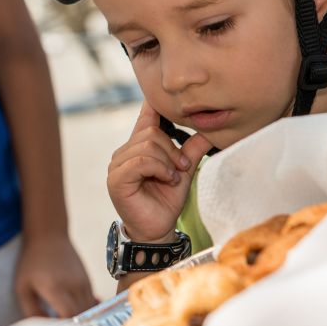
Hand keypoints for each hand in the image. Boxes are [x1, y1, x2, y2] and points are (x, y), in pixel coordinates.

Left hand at [14, 234, 97, 317]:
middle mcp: (74, 286)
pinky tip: (75, 314)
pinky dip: (86, 312)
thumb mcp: (23, 288)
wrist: (48, 236)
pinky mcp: (89, 281)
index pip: (69, 317)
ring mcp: (84, 283)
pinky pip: (92, 303)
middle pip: (83, 317)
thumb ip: (31, 311)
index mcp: (56, 288)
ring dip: (82, 321)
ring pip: (90, 311)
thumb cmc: (31, 263)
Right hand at [108, 102, 214, 242]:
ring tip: (172, 177)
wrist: (157, 229)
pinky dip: (159, 168)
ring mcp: (117, 164)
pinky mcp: (116, 178)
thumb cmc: (166, 200)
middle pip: (151, 132)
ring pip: (147, 145)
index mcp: (138, 147)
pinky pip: (141, 160)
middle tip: (181, 168)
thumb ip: (192, 150)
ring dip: (168, 161)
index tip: (164, 96)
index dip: (154, 105)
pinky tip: (166, 179)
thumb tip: (210, 130)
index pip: (145, 118)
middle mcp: (124, 152)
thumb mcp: (184, 171)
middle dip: (173, 149)